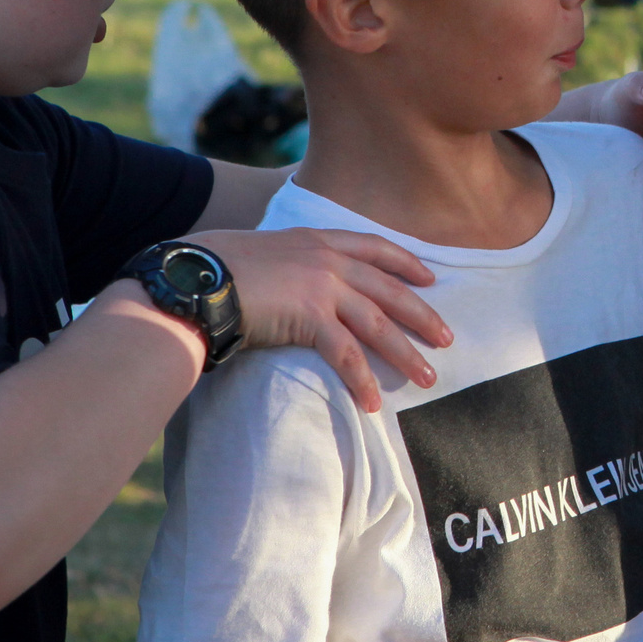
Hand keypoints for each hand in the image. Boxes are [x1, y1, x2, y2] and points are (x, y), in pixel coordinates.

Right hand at [190, 228, 450, 414]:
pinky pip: (347, 355)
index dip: (406, 263)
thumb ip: (289, 262)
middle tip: (447, 339)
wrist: (195, 279)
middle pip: (389, 290)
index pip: (374, 247)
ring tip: (427, 378)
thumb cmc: (215, 267)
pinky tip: (374, 402)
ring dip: (406, 354)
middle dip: (422, 316)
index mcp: (317, 239)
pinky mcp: (310, 317)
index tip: (429, 278)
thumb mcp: (262, 250)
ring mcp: (322, 286)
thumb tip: (292, 282)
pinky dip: (363, 381)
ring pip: (378, 325)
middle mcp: (327, 259)